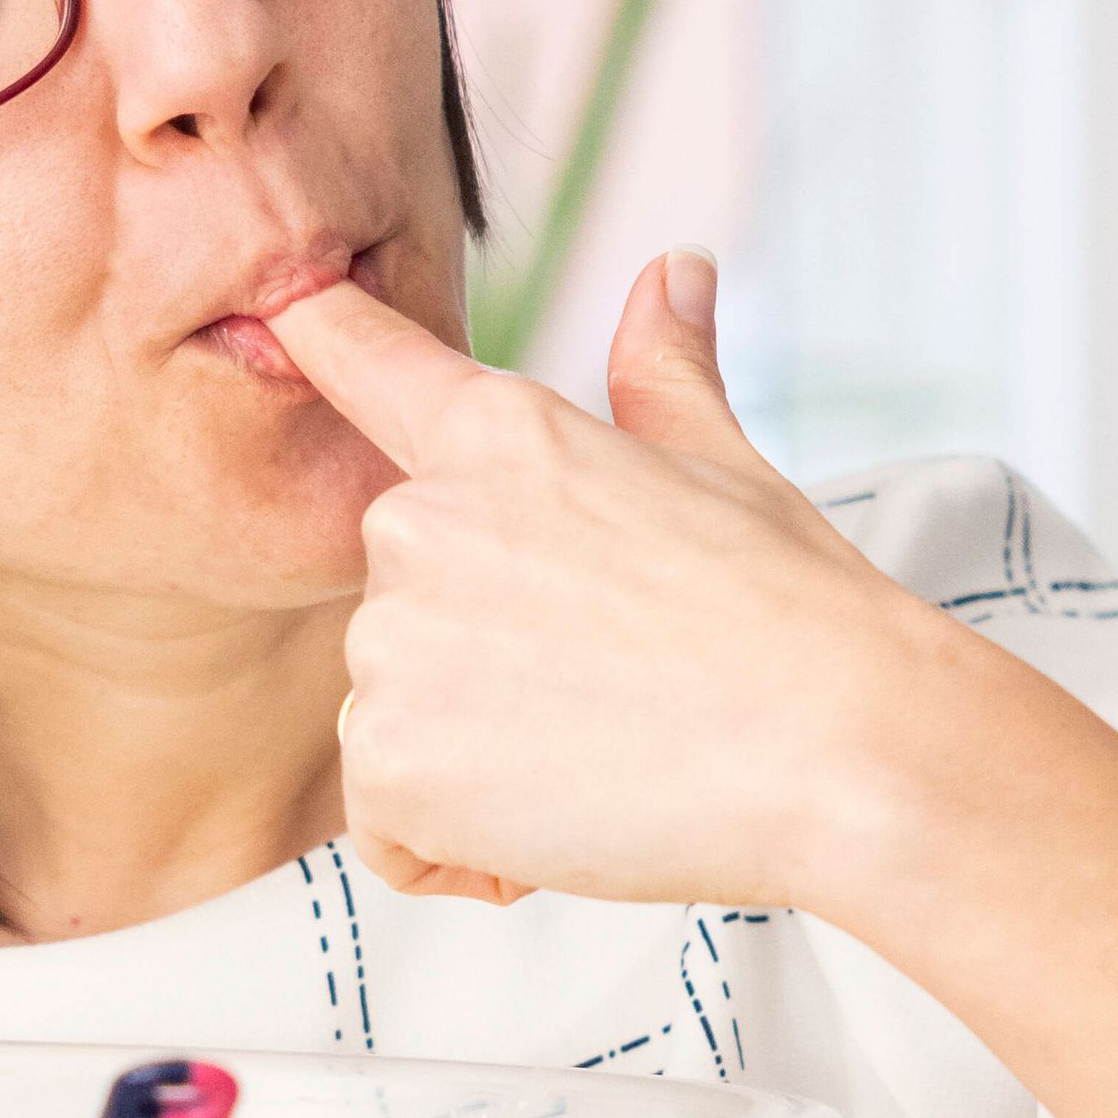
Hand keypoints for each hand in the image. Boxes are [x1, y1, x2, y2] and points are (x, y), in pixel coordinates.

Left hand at [266, 253, 977, 914]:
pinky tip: (562, 825)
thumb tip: (673, 269)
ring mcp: (393, 645)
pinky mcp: (387, 762)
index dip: (315, 330)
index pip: (360, 358)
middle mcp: (418, 522)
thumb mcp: (724, 465)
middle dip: (481, 656)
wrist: (835, 749)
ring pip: (396, 717)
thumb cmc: (795, 612)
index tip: (282, 306)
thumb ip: (662, 371)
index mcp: (497, 433)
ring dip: (475, 760)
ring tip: (601, 759)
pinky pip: (387, 825)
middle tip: (610, 687)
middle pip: (400, 599)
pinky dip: (460, 848)